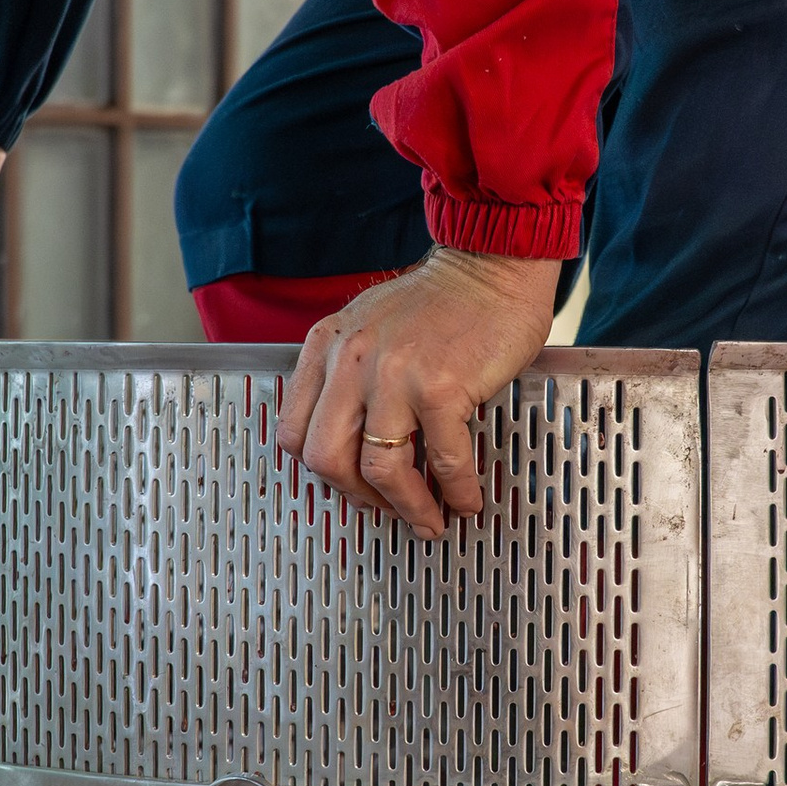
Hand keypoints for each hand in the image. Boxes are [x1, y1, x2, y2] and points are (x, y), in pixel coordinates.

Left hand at [277, 249, 561, 536]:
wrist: (492, 266)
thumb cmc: (443, 300)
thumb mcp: (371, 323)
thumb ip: (353, 371)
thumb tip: (361, 439)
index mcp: (328, 345)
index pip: (295, 429)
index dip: (322, 470)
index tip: (351, 484)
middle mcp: (351, 360)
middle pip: (324, 458)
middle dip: (356, 497)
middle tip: (386, 508)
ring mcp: (394, 375)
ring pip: (379, 469)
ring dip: (407, 506)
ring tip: (431, 519)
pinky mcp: (440, 387)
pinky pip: (442, 460)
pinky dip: (456, 491)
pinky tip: (466, 499)